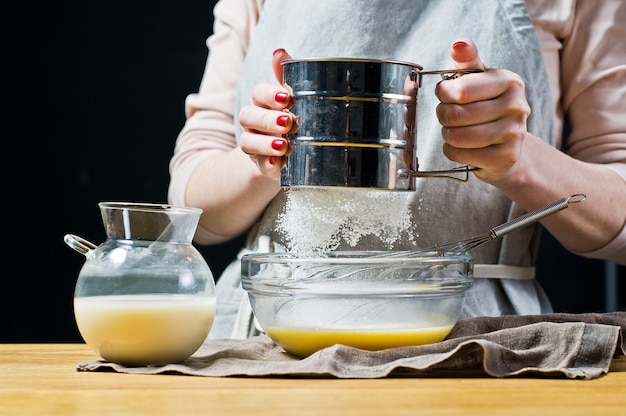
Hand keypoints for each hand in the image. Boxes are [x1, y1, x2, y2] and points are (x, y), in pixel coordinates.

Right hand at [238, 48, 298, 179]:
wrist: (288, 155)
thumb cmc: (291, 121)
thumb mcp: (292, 100)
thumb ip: (287, 77)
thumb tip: (279, 52)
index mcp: (262, 103)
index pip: (258, 93)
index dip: (269, 94)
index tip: (287, 98)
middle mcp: (253, 124)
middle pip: (248, 116)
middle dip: (268, 119)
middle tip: (289, 123)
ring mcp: (255, 146)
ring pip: (247, 142)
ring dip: (266, 143)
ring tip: (284, 146)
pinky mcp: (262, 166)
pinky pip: (259, 166)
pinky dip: (268, 165)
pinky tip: (279, 164)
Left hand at [434, 38, 530, 183]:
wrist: (508, 144)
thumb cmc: (487, 106)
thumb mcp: (478, 80)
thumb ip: (467, 61)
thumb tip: (458, 44)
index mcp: (509, 81)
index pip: (460, 89)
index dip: (443, 93)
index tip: (445, 94)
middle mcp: (517, 106)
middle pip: (455, 115)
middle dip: (443, 116)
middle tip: (448, 116)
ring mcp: (514, 134)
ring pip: (456, 137)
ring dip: (447, 135)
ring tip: (455, 131)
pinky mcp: (506, 157)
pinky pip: (460, 154)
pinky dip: (453, 152)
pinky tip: (462, 147)